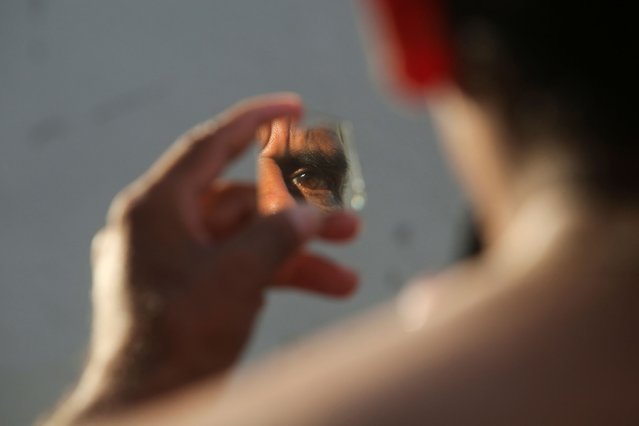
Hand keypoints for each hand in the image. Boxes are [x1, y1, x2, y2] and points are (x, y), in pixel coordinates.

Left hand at [52, 94, 358, 421]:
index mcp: (155, 208)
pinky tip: (326, 285)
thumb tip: (311, 213)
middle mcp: (163, 228)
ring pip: (248, 239)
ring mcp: (177, 261)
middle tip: (346, 217)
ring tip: (347, 266)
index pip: (209, 146)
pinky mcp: (191, 290)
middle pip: (242, 201)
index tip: (294, 107)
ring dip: (299, 250)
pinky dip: (281, 273)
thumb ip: (279, 234)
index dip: (255, 121)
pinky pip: (241, 268)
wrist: (149, 404)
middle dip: (299, 212)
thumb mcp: (237, 276)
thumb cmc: (177, 338)